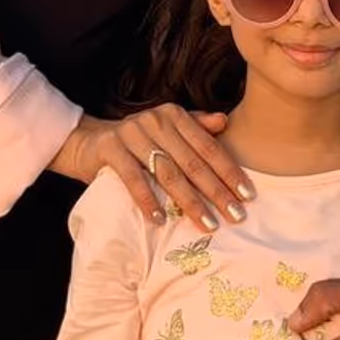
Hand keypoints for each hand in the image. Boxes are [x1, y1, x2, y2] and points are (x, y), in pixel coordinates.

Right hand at [55, 106, 254, 232]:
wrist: (91, 141)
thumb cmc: (139, 140)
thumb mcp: (167, 129)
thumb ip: (195, 125)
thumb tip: (224, 121)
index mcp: (175, 115)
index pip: (208, 146)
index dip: (229, 170)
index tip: (248, 194)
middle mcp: (156, 120)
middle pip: (192, 162)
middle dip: (216, 191)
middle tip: (235, 216)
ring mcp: (133, 134)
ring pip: (168, 172)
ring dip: (189, 201)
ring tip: (207, 224)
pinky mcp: (111, 149)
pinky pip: (133, 178)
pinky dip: (147, 200)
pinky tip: (160, 220)